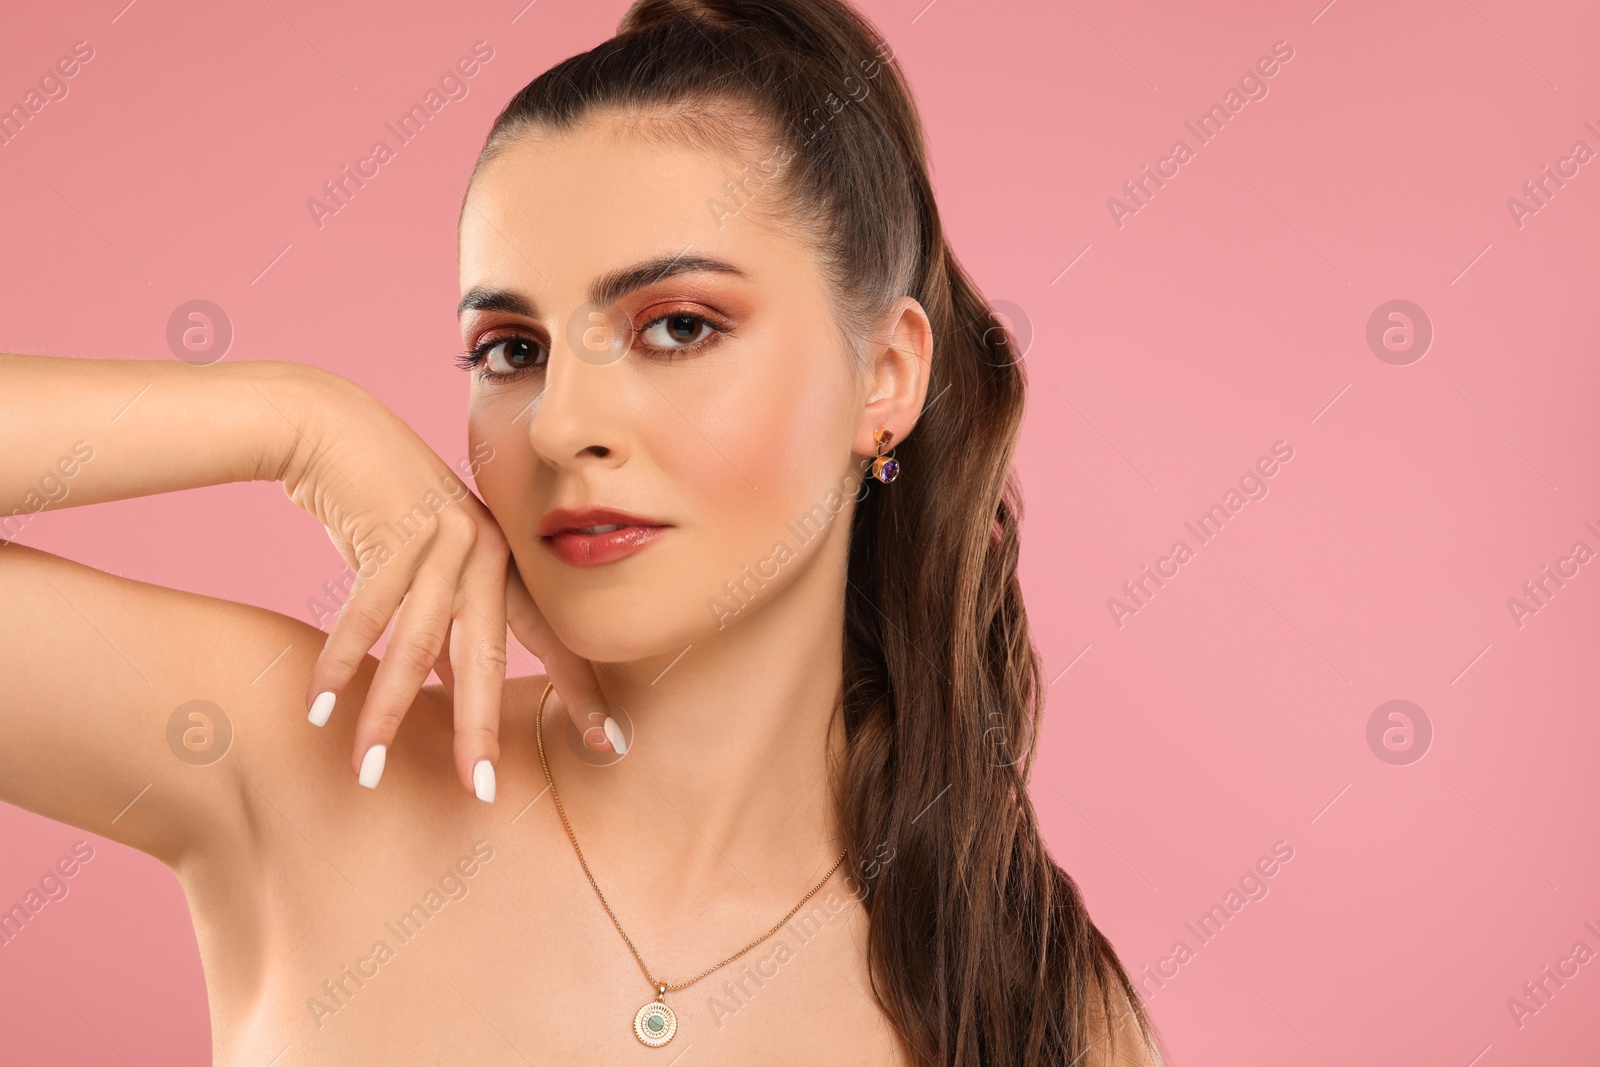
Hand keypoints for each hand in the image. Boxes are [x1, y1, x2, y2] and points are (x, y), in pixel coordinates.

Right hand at [281, 373, 615, 797]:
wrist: (332, 429)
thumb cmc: (382, 505)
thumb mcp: (428, 564)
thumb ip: (448, 622)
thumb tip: (453, 692)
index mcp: (503, 562)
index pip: (549, 637)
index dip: (579, 689)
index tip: (610, 742)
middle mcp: (483, 552)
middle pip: (488, 656)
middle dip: (483, 729)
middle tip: (483, 792)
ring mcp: (441, 539)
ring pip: (418, 645)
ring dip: (386, 713)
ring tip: (367, 771)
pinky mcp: (392, 530)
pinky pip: (365, 613)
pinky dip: (339, 661)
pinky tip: (320, 708)